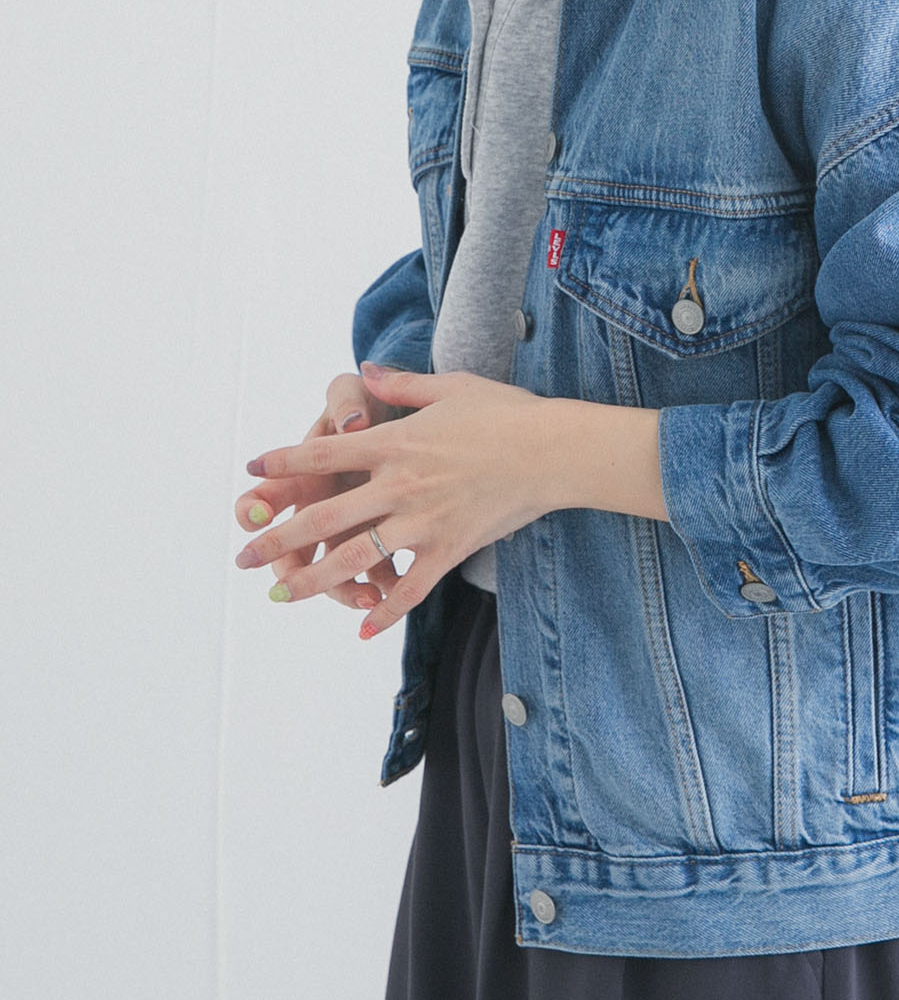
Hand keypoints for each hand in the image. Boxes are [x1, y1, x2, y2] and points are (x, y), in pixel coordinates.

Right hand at [233, 370, 406, 613]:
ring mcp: (347, 529)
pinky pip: (375, 571)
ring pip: (330, 572)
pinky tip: (397, 593)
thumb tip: (351, 422)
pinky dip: (383, 585)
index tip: (257, 517)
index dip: (252, 508)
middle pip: (288, 553)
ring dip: (342, 589)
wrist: (408, 422)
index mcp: (303, 476)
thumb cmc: (371, 407)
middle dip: (290, 573)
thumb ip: (348, 403)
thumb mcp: (357, 397)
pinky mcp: (379, 538)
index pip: (262, 497)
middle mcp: (317, 508)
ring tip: (368, 597)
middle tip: (286, 590)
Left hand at [234, 362, 561, 637]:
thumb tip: (367, 370)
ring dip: (314, 580)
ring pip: (357, 557)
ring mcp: (424, 521)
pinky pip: (411, 586)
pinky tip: (362, 629)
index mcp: (396, 442)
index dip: (284, 462)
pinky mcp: (450, 548)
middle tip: (243, 556)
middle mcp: (401, 484)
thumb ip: (402, 386)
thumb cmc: (507, 412)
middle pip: (326, 515)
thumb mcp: (452, 387)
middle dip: (279, 537)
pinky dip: (386, 609)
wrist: (554, 450)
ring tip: (282, 595)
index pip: (325, 452)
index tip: (252, 470)